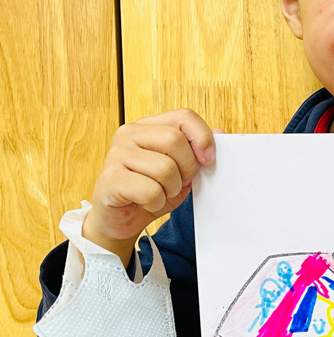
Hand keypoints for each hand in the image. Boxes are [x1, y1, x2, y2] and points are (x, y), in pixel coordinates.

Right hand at [82, 109, 217, 264]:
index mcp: (147, 126)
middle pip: (175, 140)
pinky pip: (150, 191)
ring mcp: (116, 155)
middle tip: (179, 183)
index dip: (203, 138)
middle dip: (186, 169)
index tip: (208, 160)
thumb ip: (197, 151)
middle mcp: (128, 134)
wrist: (121, 220)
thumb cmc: (151, 191)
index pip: (183, 116)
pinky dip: (156, 203)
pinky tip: (146, 203)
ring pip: (165, 169)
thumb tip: (221, 133)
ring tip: (160, 193)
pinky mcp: (110, 179)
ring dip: (171, 189)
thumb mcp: (180, 170)